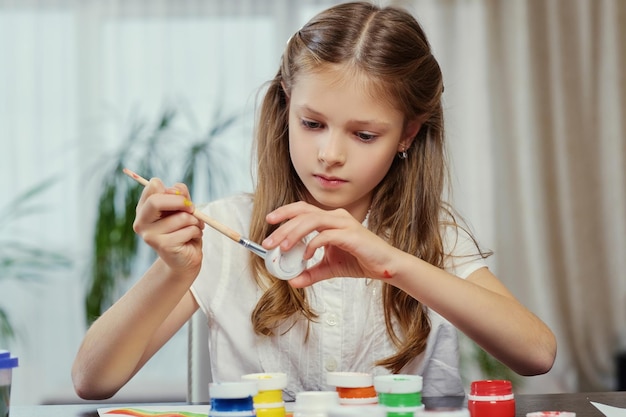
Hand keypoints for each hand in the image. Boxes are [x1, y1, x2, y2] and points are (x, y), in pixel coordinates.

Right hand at [132, 178, 204, 276]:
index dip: (172, 190)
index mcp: (144, 209)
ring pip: (180, 217)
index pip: (152, 187)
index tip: (183, 198)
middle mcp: (141, 222)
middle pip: (155, 201)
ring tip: (194, 227)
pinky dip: (196, 231)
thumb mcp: (182, 208)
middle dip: (180, 202)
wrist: (185, 259)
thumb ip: (180, 196)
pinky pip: (188, 230)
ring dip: (195, 221)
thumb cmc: (183, 230)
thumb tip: (178, 189)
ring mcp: (150, 236)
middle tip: (192, 208)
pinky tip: (192, 238)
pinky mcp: (163, 246)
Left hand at [263, 201, 401, 286]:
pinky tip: (306, 256)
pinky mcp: (351, 235)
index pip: (303, 209)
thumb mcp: (329, 268)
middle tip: (269, 243)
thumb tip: (292, 281)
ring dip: (294, 233)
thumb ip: (311, 273)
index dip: (285, 212)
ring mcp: (344, 224)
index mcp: (330, 219)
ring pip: (312, 220)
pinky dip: (313, 244)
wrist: (385, 267)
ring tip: (283, 247)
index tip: (269, 222)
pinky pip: (326, 235)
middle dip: (283, 227)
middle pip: (303, 213)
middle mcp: (336, 217)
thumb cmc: (360, 261)